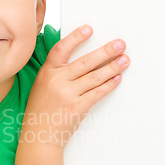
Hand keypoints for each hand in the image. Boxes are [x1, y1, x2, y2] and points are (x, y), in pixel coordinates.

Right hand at [22, 25, 129, 147]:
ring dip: (113, 67)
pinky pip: (98, 92)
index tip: (89, 29)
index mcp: (46, 73)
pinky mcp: (78, 107)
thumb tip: (80, 60)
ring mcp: (68, 94)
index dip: (76, 38)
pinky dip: (109, 84)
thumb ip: (56, 72)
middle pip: (86, 62)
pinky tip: (117, 78)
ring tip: (124, 60)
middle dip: (106, 51)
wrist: (40, 136)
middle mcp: (57, 81)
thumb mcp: (42, 86)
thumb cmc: (40, 112)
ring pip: (95, 76)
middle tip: (119, 45)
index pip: (61, 49)